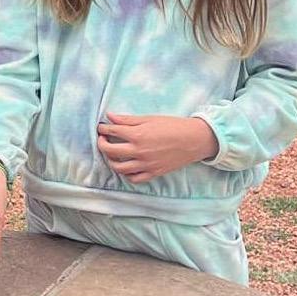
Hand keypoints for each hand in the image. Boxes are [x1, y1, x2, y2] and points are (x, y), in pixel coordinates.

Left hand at [97, 112, 217, 182]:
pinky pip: (134, 178)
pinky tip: (126, 167)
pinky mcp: (154, 173)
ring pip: (119, 167)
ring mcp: (146, 164)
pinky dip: (126, 174)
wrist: (195, 140)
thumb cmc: (173, 126)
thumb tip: (109, 117)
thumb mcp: (149, 119)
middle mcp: (139, 151)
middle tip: (102, 139)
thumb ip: (127, 120)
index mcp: (137, 135)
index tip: (101, 127)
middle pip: (109, 151)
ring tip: (112, 154)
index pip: (111, 132)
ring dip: (111, 160)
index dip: (103, 128)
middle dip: (102, 144)